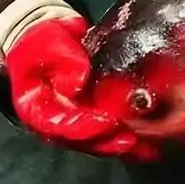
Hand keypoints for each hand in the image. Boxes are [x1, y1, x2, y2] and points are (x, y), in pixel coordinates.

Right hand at [6, 16, 156, 159]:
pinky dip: (127, 135)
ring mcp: (74, 119)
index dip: (82, 127)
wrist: (51, 37)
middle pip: (81, 139)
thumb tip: (79, 82)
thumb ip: (63, 61)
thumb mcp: (47, 43)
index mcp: (37, 107)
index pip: (59, 124)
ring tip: (144, 145)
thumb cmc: (42, 41)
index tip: (106, 123)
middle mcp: (55, 119)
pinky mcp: (91, 115)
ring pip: (96, 140)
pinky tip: (147, 142)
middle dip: (107, 141)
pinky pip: (108, 131)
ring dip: (119, 144)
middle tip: (132, 140)